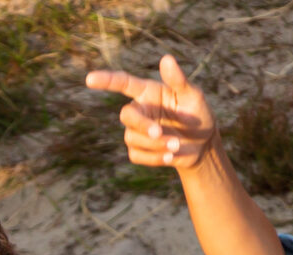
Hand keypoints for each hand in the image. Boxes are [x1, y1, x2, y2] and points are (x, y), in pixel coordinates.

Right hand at [85, 56, 220, 169]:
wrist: (202, 145)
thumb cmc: (197, 114)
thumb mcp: (192, 96)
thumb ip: (178, 80)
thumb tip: (166, 59)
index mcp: (148, 92)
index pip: (123, 83)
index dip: (106, 80)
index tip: (89, 80)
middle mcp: (139, 110)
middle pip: (126, 116)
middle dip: (141, 125)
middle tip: (159, 133)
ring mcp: (136, 131)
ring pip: (132, 138)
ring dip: (155, 144)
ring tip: (177, 145)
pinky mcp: (139, 151)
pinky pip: (137, 155)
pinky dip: (154, 158)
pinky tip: (171, 156)